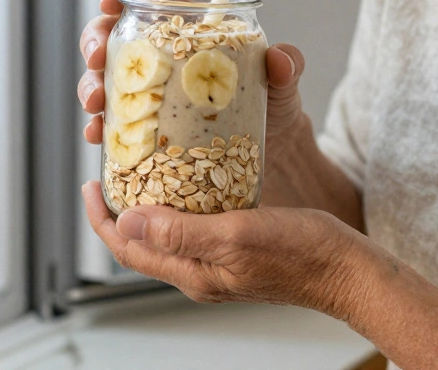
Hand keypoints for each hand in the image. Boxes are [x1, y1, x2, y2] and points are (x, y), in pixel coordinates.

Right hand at [77, 0, 313, 148]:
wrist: (273, 153)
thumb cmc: (274, 103)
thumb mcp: (283, 81)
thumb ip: (287, 65)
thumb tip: (281, 58)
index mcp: (187, 30)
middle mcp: (159, 57)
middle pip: (110, 34)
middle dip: (93, 41)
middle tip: (96, 56)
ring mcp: (147, 93)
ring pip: (103, 78)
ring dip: (90, 85)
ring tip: (96, 102)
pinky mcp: (143, 129)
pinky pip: (111, 124)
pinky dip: (99, 127)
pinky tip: (98, 134)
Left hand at [81, 181, 367, 313]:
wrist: (347, 269)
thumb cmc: (301, 255)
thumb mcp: (237, 235)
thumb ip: (181, 232)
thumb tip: (127, 223)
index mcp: (194, 273)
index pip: (128, 249)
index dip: (103, 219)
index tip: (90, 184)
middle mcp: (200, 271)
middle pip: (142, 242)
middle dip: (121, 206)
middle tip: (114, 167)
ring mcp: (218, 261)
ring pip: (168, 231)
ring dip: (150, 201)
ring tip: (144, 165)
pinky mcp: (237, 247)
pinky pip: (196, 224)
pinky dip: (182, 199)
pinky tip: (191, 174)